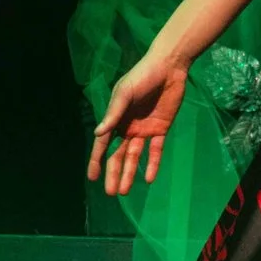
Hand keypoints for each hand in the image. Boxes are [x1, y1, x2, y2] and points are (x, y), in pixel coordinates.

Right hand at [87, 53, 188, 196]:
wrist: (168, 67)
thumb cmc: (142, 76)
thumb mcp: (125, 93)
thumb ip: (113, 114)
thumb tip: (98, 134)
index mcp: (115, 119)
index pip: (103, 144)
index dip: (96, 160)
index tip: (92, 177)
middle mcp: (128, 128)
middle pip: (118, 155)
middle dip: (113, 173)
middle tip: (111, 192)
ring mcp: (144, 130)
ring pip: (134, 157)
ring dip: (129, 173)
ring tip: (125, 191)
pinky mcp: (160, 129)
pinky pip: (155, 151)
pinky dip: (152, 164)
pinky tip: (149, 178)